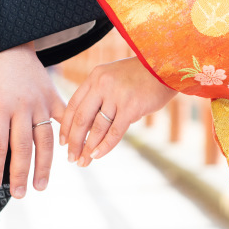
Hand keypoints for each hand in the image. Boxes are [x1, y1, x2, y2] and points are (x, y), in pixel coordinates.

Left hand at [0, 42, 64, 197]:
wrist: (8, 40)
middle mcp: (22, 106)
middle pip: (23, 148)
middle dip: (20, 174)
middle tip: (19, 195)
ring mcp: (41, 102)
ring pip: (45, 140)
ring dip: (44, 165)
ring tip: (40, 186)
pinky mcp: (54, 97)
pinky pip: (64, 119)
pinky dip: (69, 136)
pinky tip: (69, 156)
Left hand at [60, 57, 177, 166]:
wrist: (166, 67)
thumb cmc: (140, 75)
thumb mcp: (113, 77)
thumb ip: (100, 95)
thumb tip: (88, 126)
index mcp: (95, 77)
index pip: (73, 105)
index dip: (66, 126)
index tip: (63, 142)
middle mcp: (102, 84)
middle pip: (81, 119)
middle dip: (74, 142)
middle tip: (70, 158)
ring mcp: (117, 95)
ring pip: (97, 128)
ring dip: (88, 148)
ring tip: (83, 162)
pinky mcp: (132, 107)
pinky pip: (114, 132)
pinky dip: (104, 146)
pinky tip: (97, 156)